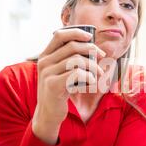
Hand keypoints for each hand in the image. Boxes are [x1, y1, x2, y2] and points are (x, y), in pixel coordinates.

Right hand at [32, 28, 105, 142]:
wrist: (48, 113)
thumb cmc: (59, 91)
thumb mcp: (61, 72)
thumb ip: (70, 59)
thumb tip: (92, 47)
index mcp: (45, 56)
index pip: (59, 35)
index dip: (76, 32)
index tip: (90, 37)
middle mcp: (44, 62)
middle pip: (72, 46)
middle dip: (91, 49)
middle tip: (102, 56)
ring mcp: (47, 73)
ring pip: (77, 60)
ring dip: (93, 66)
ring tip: (98, 74)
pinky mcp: (53, 85)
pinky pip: (76, 74)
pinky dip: (89, 76)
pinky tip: (92, 82)